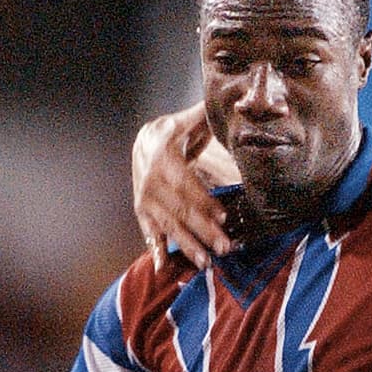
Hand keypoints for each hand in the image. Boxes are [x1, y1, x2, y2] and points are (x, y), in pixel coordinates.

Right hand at [132, 103, 238, 271]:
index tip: (223, 216)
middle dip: (203, 230)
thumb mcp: (186, 121)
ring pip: (169, 224)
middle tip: (225, 247)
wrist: (142, 141)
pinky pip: (150, 232)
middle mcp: (150, 179)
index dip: (204, 201)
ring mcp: (144, 198)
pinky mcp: (142, 211)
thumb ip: (205, 116)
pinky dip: (156, 250)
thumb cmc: (173, 133)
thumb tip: (230, 103)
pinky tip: (163, 268)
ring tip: (206, 263)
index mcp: (162, 156)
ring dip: (187, 246)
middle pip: (180, 209)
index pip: (186, 183)